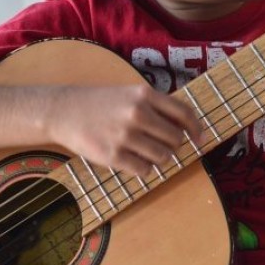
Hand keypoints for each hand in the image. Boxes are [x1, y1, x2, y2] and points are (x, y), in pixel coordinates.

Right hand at [44, 85, 203, 176]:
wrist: (64, 111)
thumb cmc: (101, 103)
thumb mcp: (130, 94)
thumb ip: (157, 107)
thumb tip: (186, 129)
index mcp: (145, 94)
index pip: (184, 113)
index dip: (196, 129)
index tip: (200, 139)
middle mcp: (138, 113)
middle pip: (175, 139)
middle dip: (173, 145)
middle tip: (160, 145)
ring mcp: (125, 135)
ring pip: (163, 157)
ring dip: (159, 158)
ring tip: (144, 152)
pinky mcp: (113, 156)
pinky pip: (144, 170)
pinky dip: (143, 168)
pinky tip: (132, 159)